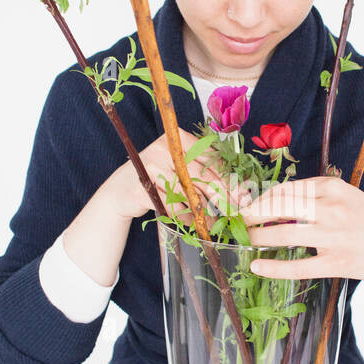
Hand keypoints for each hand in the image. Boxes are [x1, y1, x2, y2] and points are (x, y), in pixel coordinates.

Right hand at [108, 128, 241, 223]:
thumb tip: (238, 186)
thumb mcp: (178, 165)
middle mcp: (163, 149)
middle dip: (222, 195)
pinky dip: (186, 218)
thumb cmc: (156, 177)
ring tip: (215, 221)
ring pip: (187, 193)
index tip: (242, 192)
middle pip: (201, 175)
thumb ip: (202, 169)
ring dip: (205, 210)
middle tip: (236, 209)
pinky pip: (172, 207)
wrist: (120, 191)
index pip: (209, 157)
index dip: (227, 176)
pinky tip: (195, 225)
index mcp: (176, 138)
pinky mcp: (143, 189)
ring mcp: (151, 168)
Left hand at [240, 175, 363, 290]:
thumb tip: (268, 200)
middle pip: (281, 208)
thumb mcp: (342, 194)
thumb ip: (311, 194)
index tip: (244, 205)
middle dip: (253, 214)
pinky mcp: (337, 263)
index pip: (286, 189)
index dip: (260, 198)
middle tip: (238, 221)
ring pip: (286, 235)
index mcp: (332, 187)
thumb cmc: (363, 217)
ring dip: (259, 237)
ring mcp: (335, 237)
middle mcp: (333, 209)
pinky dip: (274, 268)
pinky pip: (299, 267)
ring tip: (246, 240)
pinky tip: (257, 266)